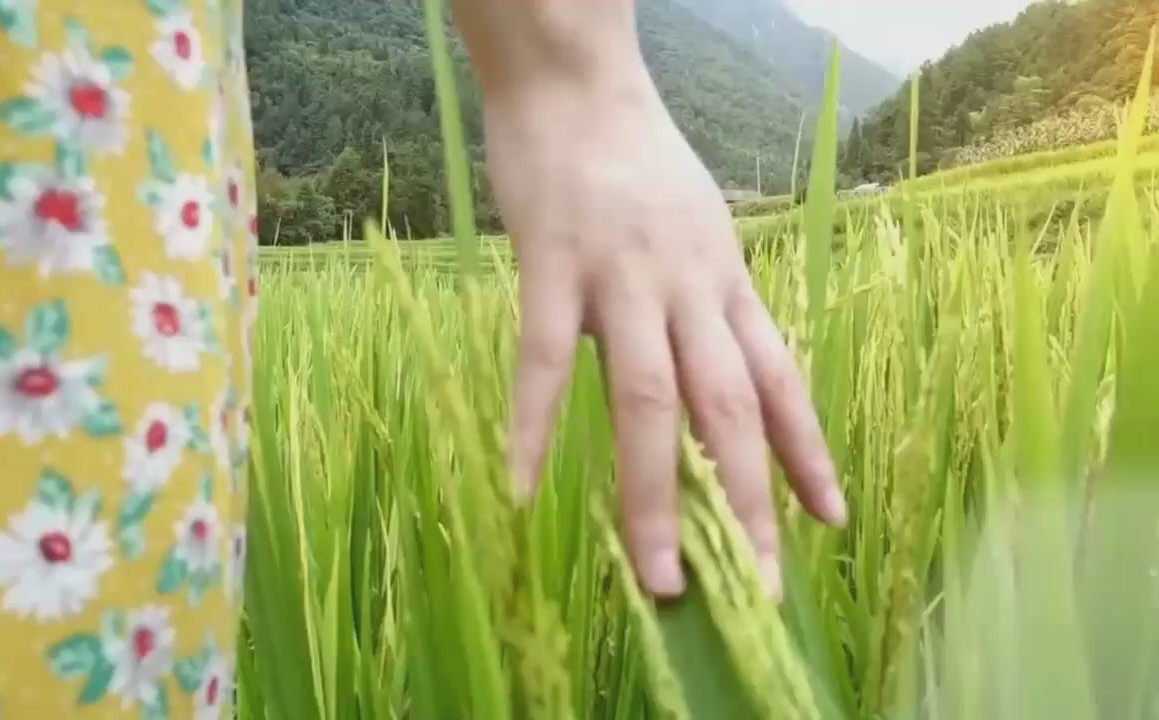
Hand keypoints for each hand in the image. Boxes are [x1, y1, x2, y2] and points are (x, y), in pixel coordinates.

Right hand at [483, 75, 846, 599]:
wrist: (578, 83)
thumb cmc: (633, 162)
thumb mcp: (698, 231)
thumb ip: (708, 303)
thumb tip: (717, 375)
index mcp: (725, 282)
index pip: (780, 380)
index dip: (808, 453)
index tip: (831, 520)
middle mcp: (691, 288)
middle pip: (732, 408)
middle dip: (751, 502)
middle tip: (761, 588)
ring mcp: (623, 277)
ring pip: (651, 401)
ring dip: (657, 496)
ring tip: (659, 576)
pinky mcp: (554, 263)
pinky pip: (547, 357)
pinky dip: (535, 426)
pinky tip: (521, 486)